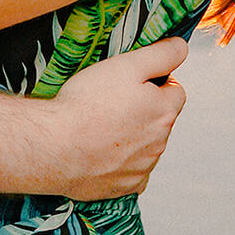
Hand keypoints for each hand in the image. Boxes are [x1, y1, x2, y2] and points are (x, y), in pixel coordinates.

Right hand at [46, 37, 187, 198]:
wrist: (53, 147)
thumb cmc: (87, 104)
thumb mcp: (126, 65)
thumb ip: (161, 54)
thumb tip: (181, 47)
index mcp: (164, 112)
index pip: (175, 90)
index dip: (153, 81)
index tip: (130, 82)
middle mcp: (159, 143)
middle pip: (159, 119)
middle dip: (142, 109)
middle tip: (109, 101)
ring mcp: (142, 168)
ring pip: (144, 145)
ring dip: (131, 136)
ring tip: (99, 125)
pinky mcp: (123, 187)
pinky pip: (131, 172)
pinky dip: (120, 162)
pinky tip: (99, 151)